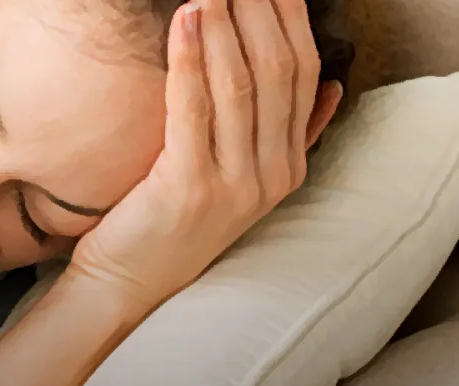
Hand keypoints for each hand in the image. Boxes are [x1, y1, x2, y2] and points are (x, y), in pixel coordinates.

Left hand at [70, 0, 336, 307]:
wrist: (126, 285)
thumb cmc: (168, 223)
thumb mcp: (237, 180)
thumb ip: (286, 136)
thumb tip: (332, 86)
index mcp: (287, 168)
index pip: (304, 75)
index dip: (292, 19)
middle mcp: (271, 176)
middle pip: (279, 71)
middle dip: (262, 11)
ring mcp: (235, 185)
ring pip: (241, 84)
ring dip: (225, 24)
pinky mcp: (190, 188)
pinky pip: (195, 109)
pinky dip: (190, 58)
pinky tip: (184, 19)